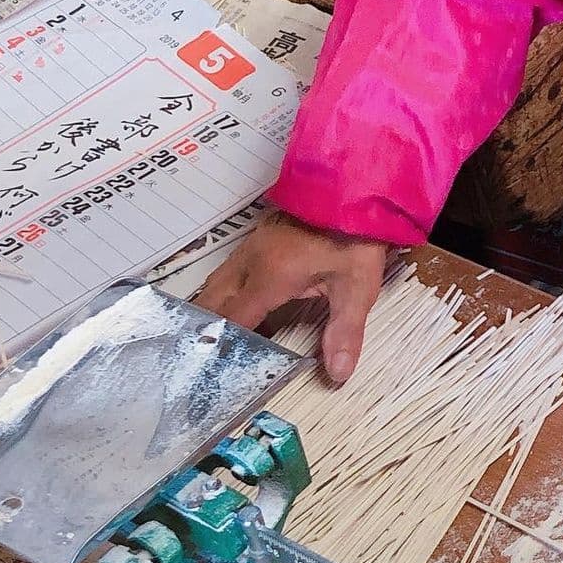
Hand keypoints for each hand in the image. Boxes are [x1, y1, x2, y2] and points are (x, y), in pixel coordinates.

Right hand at [195, 211, 388, 381]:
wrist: (355, 188)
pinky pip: (229, 270)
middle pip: (213, 302)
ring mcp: (251, 246)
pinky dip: (223, 292)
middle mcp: (250, 262)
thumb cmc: (355, 236)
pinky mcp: (259, 238)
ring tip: (215, 338)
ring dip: (213, 310)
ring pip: (216, 284)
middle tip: (205, 358)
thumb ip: (344, 331)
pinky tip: (237, 305)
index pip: (232, 321)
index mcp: (268, 278)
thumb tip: (338, 374)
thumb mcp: (357, 287)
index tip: (213, 369)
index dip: (223, 346)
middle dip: (208, 330)